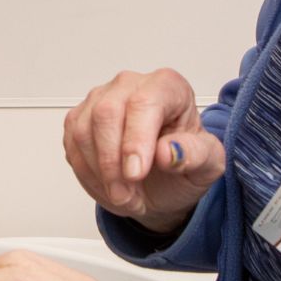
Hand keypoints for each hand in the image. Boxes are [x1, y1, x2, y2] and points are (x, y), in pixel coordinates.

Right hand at [64, 68, 224, 233]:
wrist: (163, 180)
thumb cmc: (184, 164)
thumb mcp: (208, 165)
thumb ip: (195, 155)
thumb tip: (168, 151)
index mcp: (167, 86)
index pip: (144, 103)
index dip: (136, 140)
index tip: (136, 173)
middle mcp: (131, 85)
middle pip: (106, 113)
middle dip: (112, 162)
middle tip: (127, 195)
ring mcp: (101, 98)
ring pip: (83, 130)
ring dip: (99, 172)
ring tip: (124, 195)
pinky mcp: (80, 117)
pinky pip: (72, 143)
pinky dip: (87, 172)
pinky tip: (107, 185)